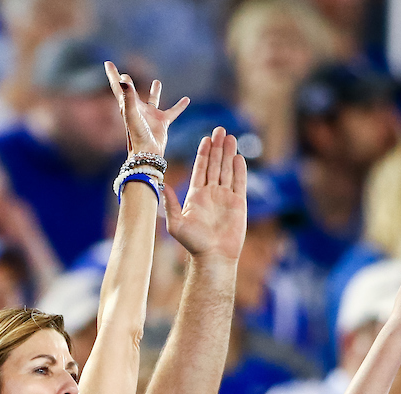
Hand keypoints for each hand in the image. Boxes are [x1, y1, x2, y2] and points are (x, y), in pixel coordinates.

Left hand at [104, 62, 188, 157]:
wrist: (147, 153)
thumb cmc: (137, 134)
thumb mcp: (132, 113)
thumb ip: (129, 96)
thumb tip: (124, 79)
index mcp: (127, 105)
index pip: (118, 86)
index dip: (113, 74)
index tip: (108, 62)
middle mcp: (138, 109)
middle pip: (131, 92)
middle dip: (127, 83)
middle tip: (124, 74)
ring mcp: (150, 116)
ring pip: (152, 100)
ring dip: (155, 92)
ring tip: (157, 81)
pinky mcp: (162, 122)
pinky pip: (173, 111)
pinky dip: (179, 106)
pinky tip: (186, 100)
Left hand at [166, 127, 246, 260]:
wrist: (213, 256)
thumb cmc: (193, 243)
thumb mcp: (176, 223)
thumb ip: (170, 203)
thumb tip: (161, 185)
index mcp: (195, 195)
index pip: (200, 169)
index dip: (203, 154)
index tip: (205, 138)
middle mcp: (211, 193)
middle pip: (215, 165)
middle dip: (217, 147)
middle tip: (220, 130)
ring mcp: (225, 197)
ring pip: (227, 170)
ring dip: (228, 153)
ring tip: (230, 137)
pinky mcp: (238, 203)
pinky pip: (239, 182)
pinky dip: (239, 169)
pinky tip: (239, 156)